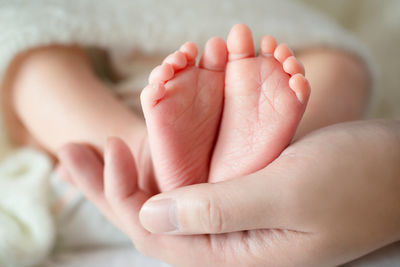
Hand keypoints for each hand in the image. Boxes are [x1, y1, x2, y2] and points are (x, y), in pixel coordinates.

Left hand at [58, 120, 399, 266]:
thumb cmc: (359, 180)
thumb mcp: (288, 193)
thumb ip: (217, 209)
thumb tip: (148, 215)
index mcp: (239, 255)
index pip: (158, 236)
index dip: (122, 197)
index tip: (105, 152)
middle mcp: (233, 242)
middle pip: (153, 219)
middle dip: (110, 187)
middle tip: (72, 153)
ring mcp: (239, 218)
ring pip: (170, 199)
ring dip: (135, 171)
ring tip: (103, 146)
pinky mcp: (247, 193)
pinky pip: (196, 181)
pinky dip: (169, 162)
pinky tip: (150, 145)